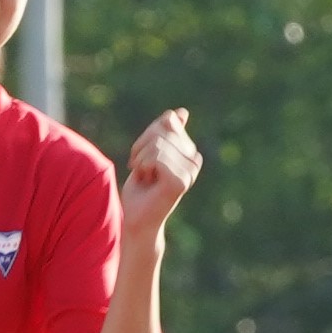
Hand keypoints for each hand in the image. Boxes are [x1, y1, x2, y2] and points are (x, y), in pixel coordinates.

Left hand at [118, 107, 200, 231]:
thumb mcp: (149, 152)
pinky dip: (143, 167)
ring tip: (144, 176)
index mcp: (190, 151)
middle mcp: (195, 160)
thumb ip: (164, 133)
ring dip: (141, 159)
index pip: (168, 120)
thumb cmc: (141, 189)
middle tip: (141, 168)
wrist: (136, 219)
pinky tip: (147, 180)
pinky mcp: (181, 181)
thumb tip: (181, 113)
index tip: (143, 157)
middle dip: (142, 146)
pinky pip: (157, 157)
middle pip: (164, 129)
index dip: (147, 135)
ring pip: (158, 144)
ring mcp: (190, 171)